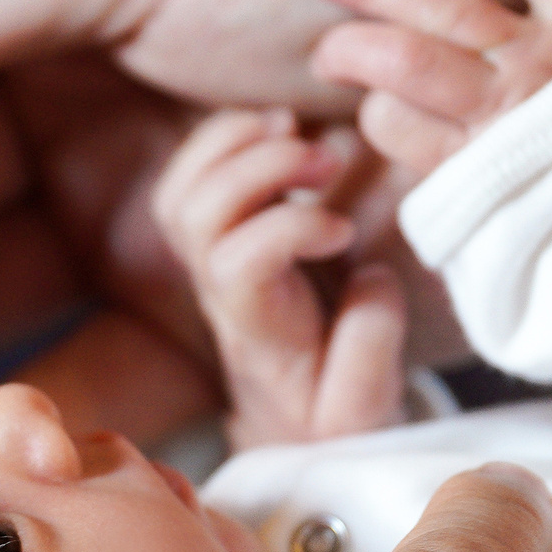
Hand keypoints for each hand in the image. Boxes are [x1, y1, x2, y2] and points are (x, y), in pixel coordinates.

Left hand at [151, 107, 408, 446]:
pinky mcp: (217, 236)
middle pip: (197, 215)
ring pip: (181, 191)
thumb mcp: (362, 410)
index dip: (287, 230)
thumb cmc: (330, 414)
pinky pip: (188, 177)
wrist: (290, 424)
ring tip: (295, 127)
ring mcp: (208, 261)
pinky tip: (277, 126)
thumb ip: (371, 348)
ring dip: (234, 143)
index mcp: (258, 330)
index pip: (237, 264)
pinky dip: (225, 137)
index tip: (343, 232)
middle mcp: (219, 292)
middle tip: (327, 160)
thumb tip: (369, 275)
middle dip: (260, 169)